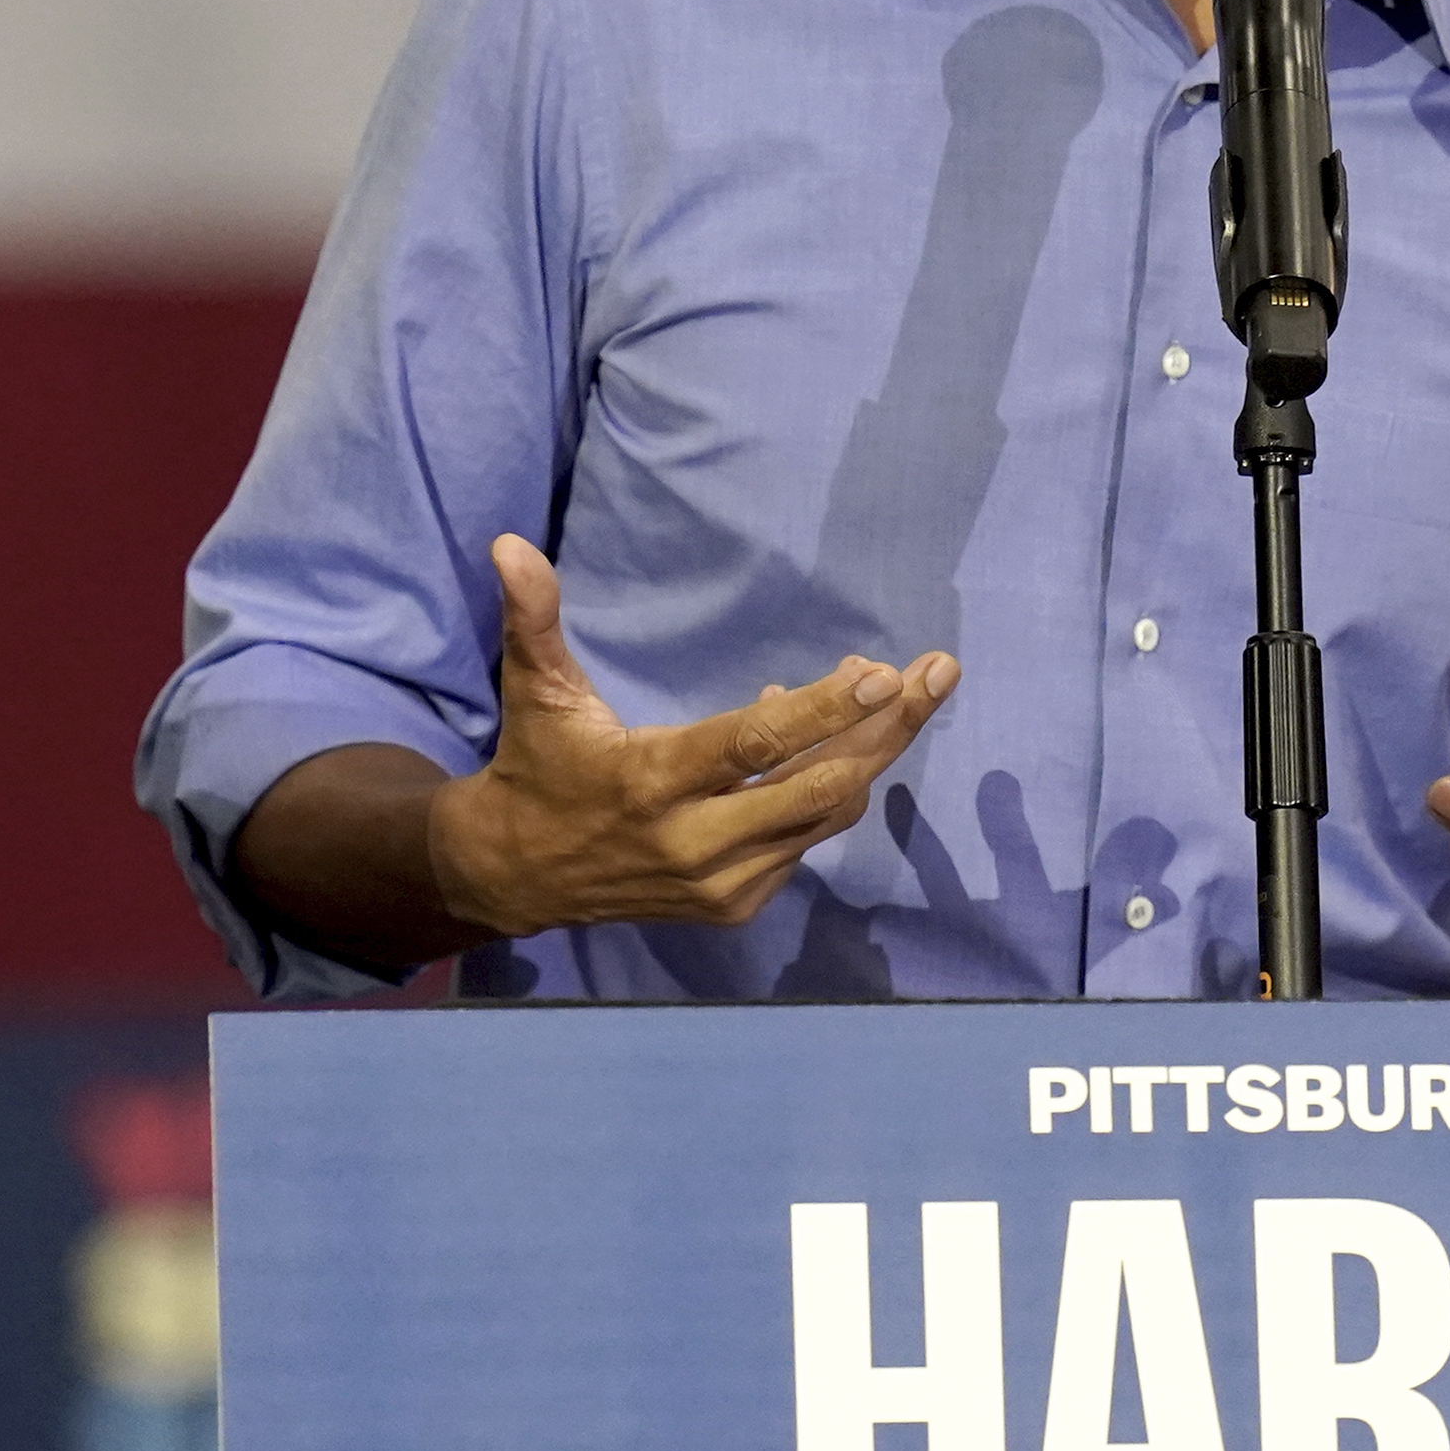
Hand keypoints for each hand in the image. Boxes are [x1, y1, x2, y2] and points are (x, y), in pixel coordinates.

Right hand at [429, 533, 958, 933]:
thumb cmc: (539, 763)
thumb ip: (533, 617)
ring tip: (899, 694)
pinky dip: (825, 788)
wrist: (517, 875)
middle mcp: (694, 841)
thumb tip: (510, 545)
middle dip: (888, 730)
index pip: (756, 746)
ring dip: (869, 754)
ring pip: (825, 814)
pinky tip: (826, 741)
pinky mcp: (736, 905)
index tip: (887, 675)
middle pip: (820, 785)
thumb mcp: (533, 690)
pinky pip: (807, 839)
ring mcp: (721, 881)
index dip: (826, 711)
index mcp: (652, 781)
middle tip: (938, 673)